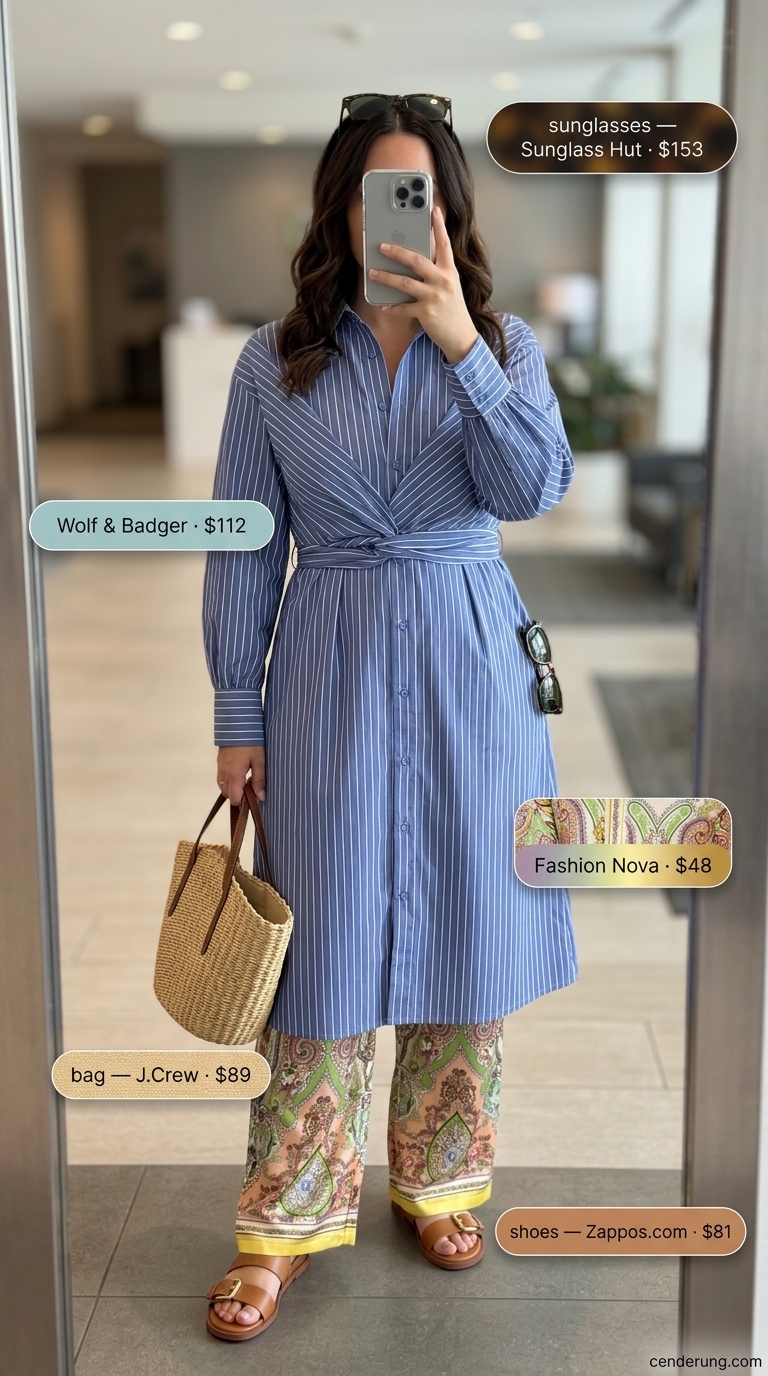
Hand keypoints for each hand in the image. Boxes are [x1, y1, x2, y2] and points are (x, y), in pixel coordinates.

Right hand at [217, 746, 265, 804]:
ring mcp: (219, 768)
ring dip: (233, 788)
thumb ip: (259, 780)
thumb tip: (261, 798)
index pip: (235, 799)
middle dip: (238, 795)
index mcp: (234, 776)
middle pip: (228, 795)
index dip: (244, 802)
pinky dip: (229, 781)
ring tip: (245, 780)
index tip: (253, 796)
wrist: (237, 724)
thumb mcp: (259, 761)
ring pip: (223, 787)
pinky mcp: (219, 762)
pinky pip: (221, 778)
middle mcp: (224, 774)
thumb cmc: (251, 742)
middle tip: (251, 787)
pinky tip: (239, 773)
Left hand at [368, 206, 478, 364]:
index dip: (438, 226)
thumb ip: (438, 271)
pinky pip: (404, 308)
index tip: (432, 210)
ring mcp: (434, 297)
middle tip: (382, 246)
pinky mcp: (426, 313)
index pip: (444, 244)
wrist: (461, 336)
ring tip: (372, 273)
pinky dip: (392, 307)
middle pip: (417, 260)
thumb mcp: (450, 285)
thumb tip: (417, 258)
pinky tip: (384, 305)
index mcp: (450, 271)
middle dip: (397, 252)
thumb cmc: (453, 309)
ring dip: (386, 277)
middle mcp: (443, 281)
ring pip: (405, 283)